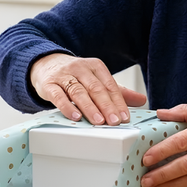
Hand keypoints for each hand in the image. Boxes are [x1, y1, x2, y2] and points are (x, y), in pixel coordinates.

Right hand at [29, 53, 146, 124]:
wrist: (44, 64)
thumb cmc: (74, 75)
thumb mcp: (96, 79)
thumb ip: (118, 91)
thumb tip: (142, 100)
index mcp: (95, 66)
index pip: (109, 85)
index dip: (118, 102)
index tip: (125, 117)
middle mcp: (80, 68)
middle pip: (96, 88)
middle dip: (107, 106)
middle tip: (115, 122)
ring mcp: (63, 75)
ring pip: (78, 92)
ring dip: (90, 108)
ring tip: (99, 122)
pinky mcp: (49, 84)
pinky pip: (58, 96)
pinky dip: (67, 107)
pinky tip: (75, 117)